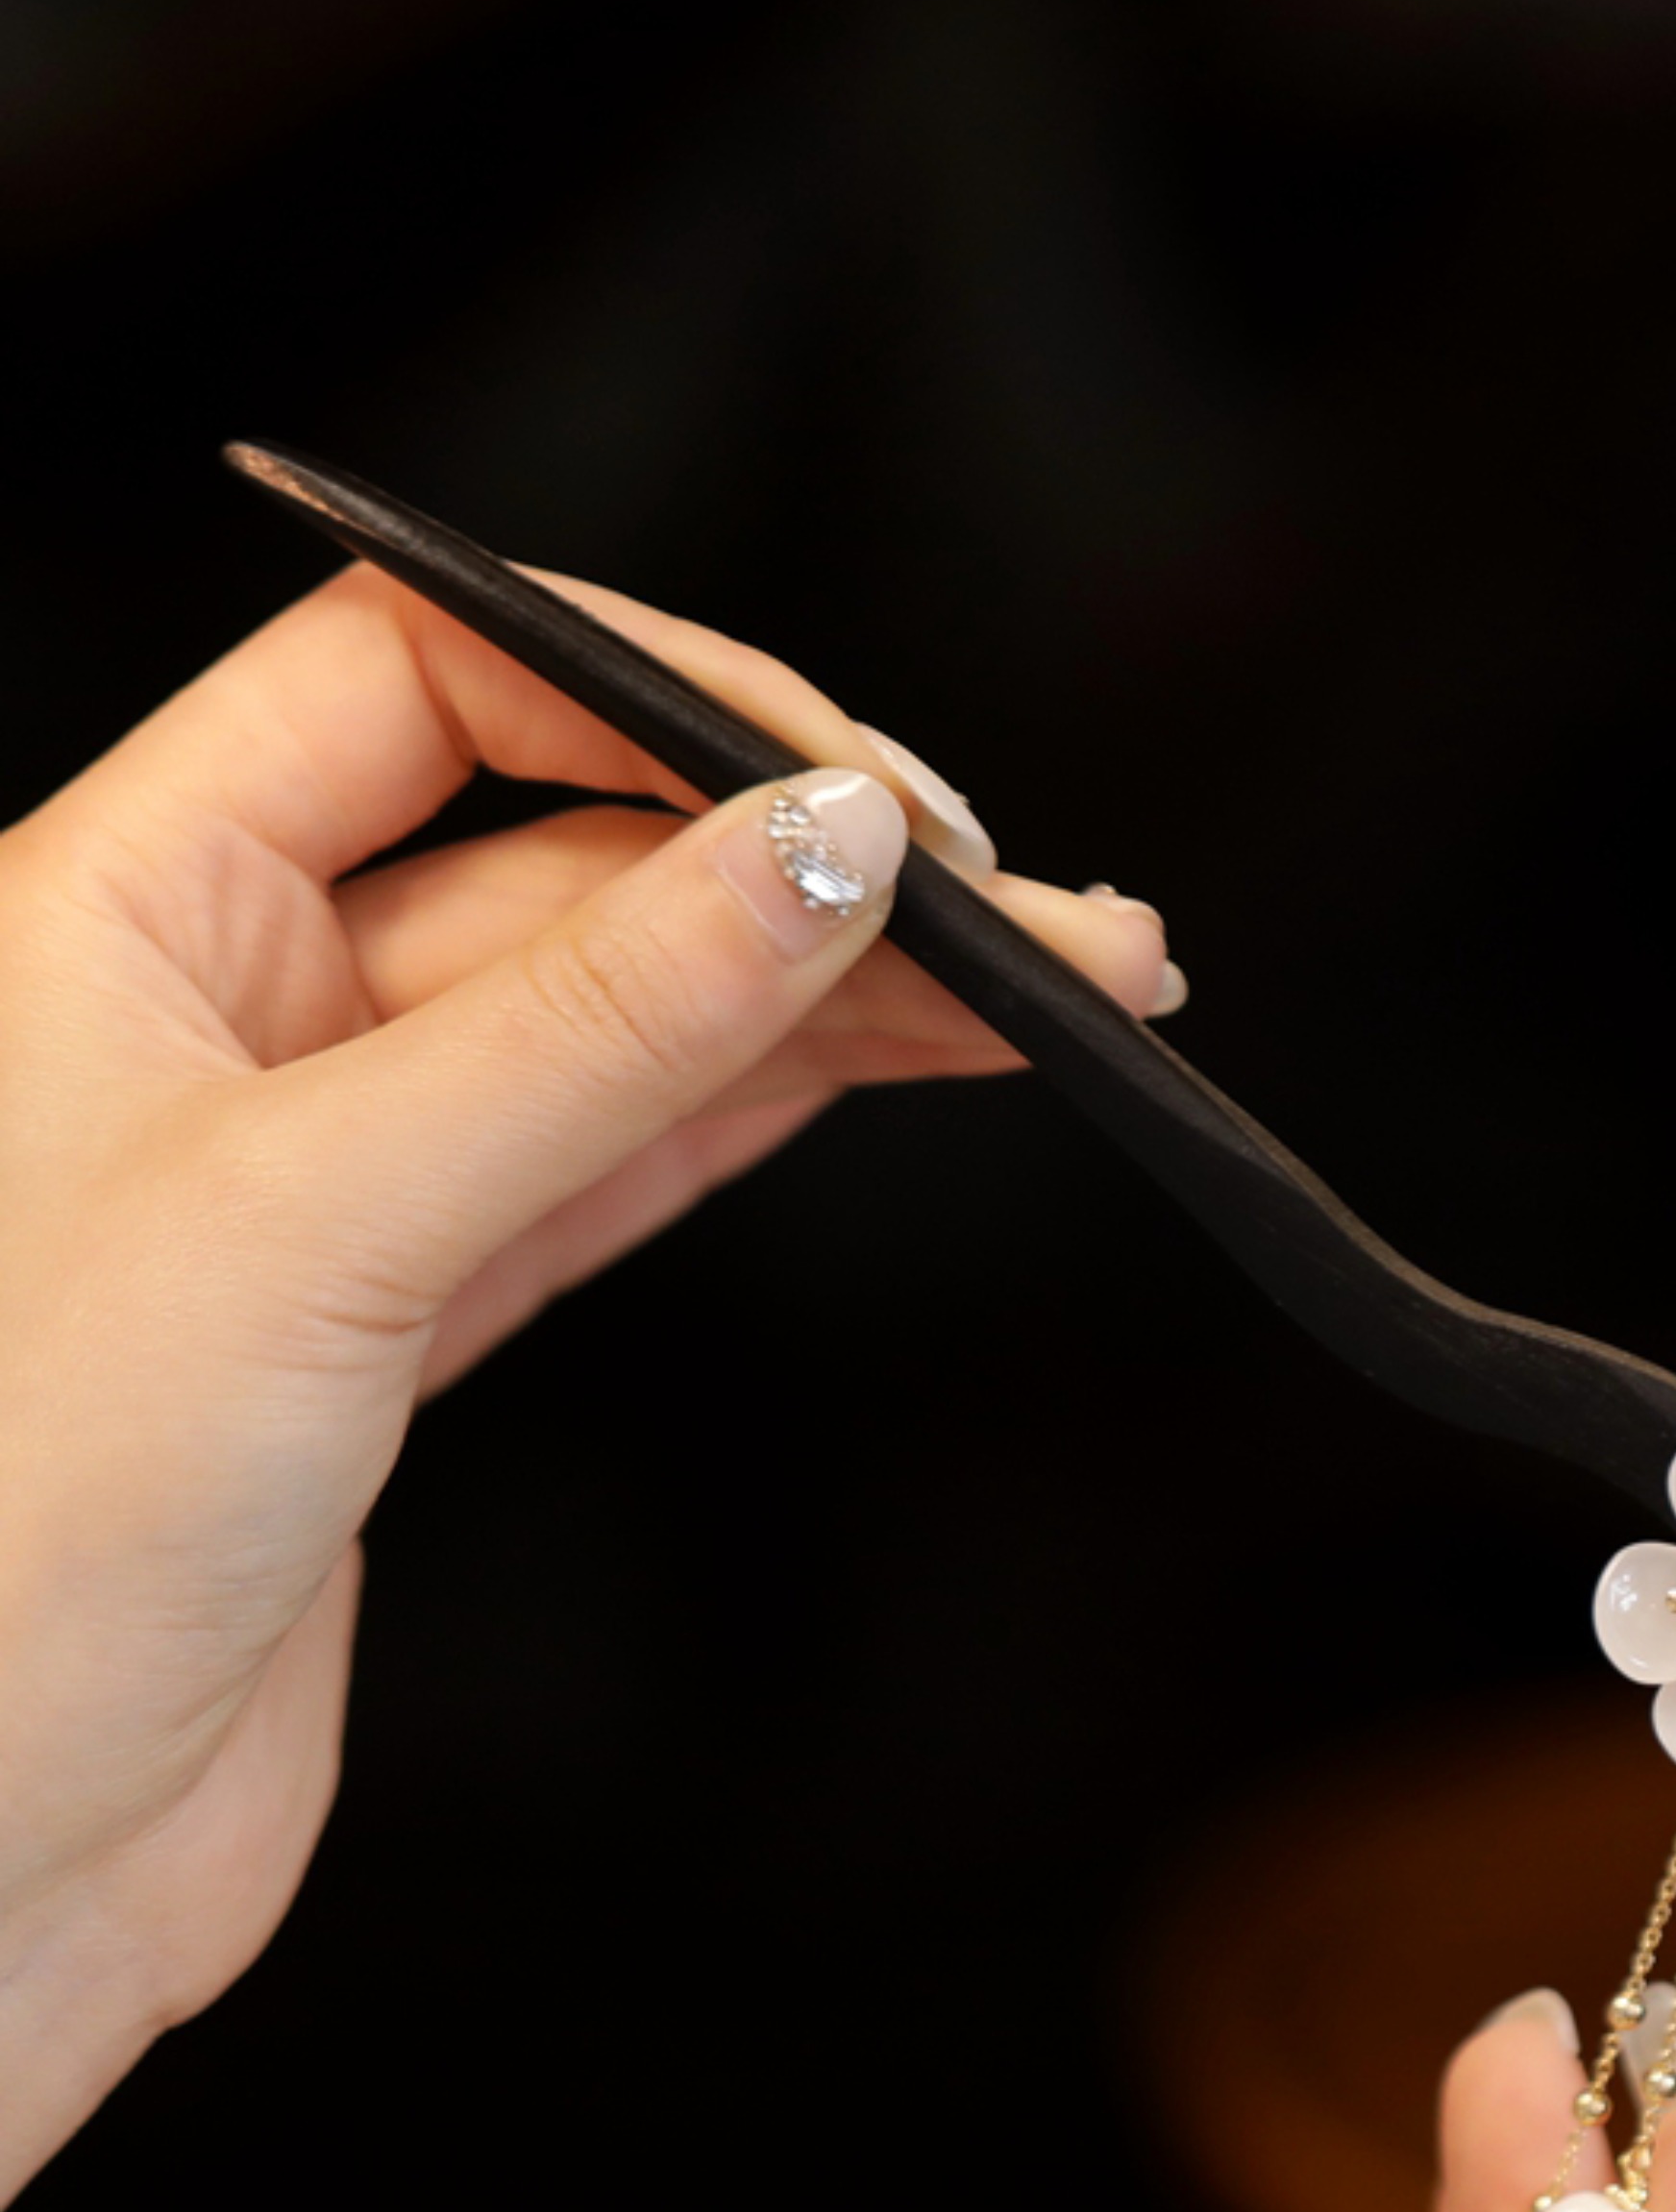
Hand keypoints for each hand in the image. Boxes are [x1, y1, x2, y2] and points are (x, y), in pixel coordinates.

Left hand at [0, 561, 1177, 2200]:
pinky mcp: (385, 1324)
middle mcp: (213, 1012)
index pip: (409, 675)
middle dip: (789, 865)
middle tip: (1016, 902)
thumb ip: (592, 1028)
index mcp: (115, 905)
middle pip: (549, 856)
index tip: (841, 770)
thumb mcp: (324, 1218)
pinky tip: (879, 1066)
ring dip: (816, 997)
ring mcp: (313, 1175)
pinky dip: (742, 1116)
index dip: (636, 684)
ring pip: (604, 1023)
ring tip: (1036, 988)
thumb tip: (820, 850)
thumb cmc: (13, 1535)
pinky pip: (597, 1164)